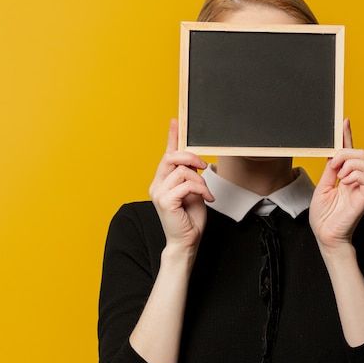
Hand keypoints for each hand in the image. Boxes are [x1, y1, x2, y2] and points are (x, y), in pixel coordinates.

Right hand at [149, 119, 214, 250]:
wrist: (187, 241)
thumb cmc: (189, 219)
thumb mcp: (193, 192)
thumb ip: (190, 177)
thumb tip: (194, 164)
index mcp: (163, 180)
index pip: (167, 154)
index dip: (171, 136)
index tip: (175, 121)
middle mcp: (157, 184)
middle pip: (171, 157)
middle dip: (191, 158)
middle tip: (203, 166)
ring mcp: (159, 192)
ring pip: (183, 172)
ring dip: (200, 182)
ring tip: (206, 194)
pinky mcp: (165, 201)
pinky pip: (186, 184)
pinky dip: (200, 189)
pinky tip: (206, 198)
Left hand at [309, 118, 363, 249]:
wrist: (325, 235)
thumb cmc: (324, 216)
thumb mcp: (322, 187)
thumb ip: (329, 170)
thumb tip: (333, 153)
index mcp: (344, 175)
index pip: (349, 151)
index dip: (347, 135)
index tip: (344, 120)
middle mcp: (355, 179)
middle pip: (361, 152)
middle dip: (345, 153)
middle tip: (334, 167)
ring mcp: (361, 187)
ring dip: (349, 165)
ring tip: (340, 178)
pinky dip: (354, 175)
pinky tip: (345, 183)